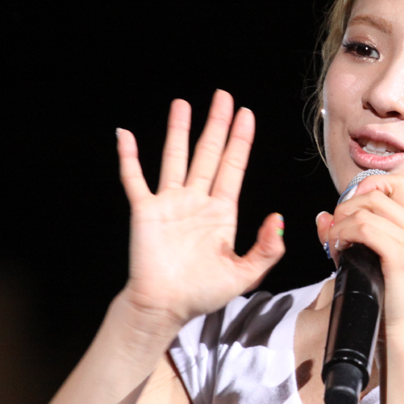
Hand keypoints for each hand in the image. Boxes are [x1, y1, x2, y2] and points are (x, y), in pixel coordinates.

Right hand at [116, 92, 283, 325]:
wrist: (165, 308)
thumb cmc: (202, 293)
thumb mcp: (245, 274)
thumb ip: (267, 248)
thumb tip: (278, 218)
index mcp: (221, 212)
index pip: (233, 166)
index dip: (240, 140)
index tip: (246, 114)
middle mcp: (196, 202)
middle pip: (208, 154)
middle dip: (216, 125)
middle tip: (222, 96)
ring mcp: (170, 204)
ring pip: (175, 158)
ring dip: (178, 131)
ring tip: (182, 104)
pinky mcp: (145, 211)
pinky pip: (135, 179)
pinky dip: (129, 158)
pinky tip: (125, 136)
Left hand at [316, 174, 403, 335]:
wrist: (397, 331)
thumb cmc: (384, 296)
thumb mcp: (369, 258)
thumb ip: (349, 232)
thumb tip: (323, 216)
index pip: (398, 184)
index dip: (369, 185)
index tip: (349, 205)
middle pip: (377, 194)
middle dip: (346, 206)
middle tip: (335, 229)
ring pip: (367, 211)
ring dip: (341, 223)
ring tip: (335, 242)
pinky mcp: (402, 256)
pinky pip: (364, 228)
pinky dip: (344, 233)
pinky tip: (339, 248)